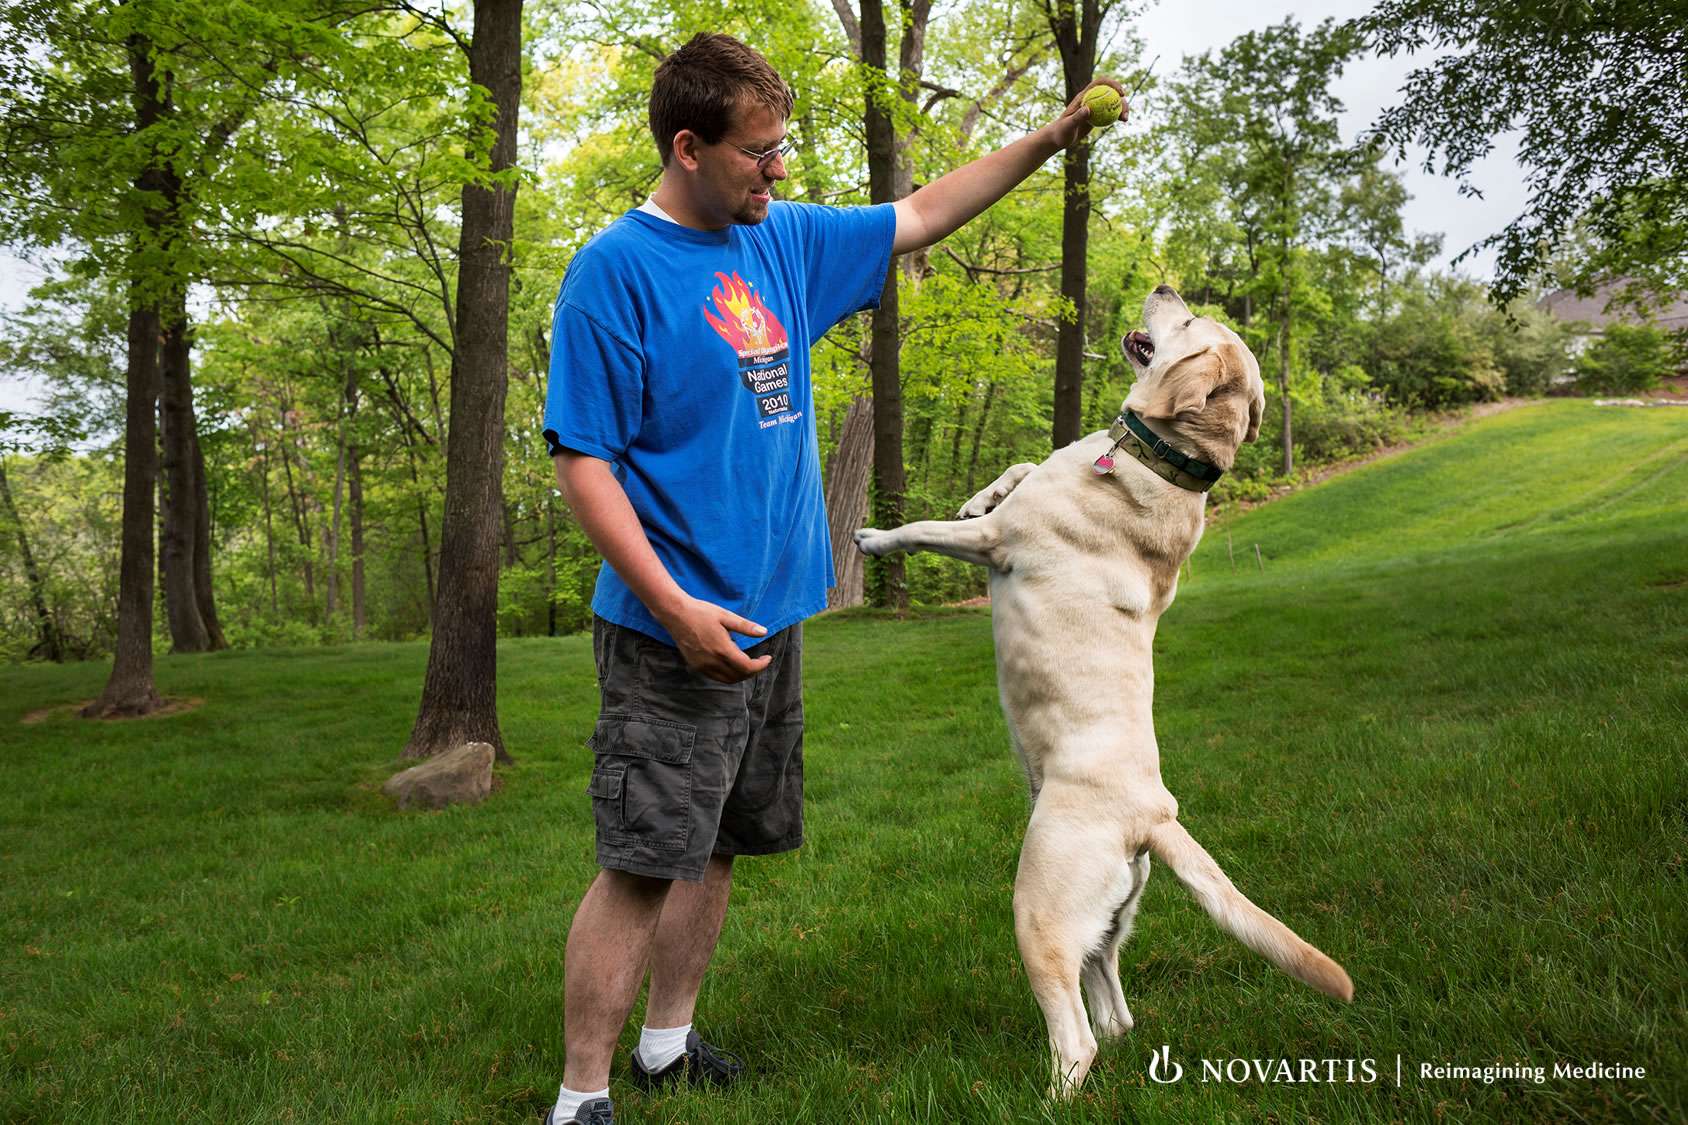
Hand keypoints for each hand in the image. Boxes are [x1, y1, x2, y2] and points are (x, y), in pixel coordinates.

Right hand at [656, 595, 772, 683]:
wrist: (675, 614)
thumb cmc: (701, 612)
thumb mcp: (726, 616)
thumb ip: (745, 626)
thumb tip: (764, 632)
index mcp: (722, 649)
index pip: (747, 667)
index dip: (761, 665)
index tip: (767, 658)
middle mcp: (712, 661)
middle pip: (739, 676)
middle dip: (753, 671)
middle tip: (759, 661)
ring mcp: (702, 666)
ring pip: (727, 679)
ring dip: (740, 674)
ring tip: (747, 663)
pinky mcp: (695, 666)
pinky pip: (716, 676)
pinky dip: (728, 674)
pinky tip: (731, 662)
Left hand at [1046, 77, 1127, 150]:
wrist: (1057, 139)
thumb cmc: (1060, 132)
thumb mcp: (1068, 125)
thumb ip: (1077, 117)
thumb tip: (1088, 109)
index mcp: (1084, 96)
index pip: (1100, 83)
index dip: (1112, 84)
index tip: (1120, 93)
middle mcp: (1090, 99)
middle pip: (1110, 93)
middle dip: (1120, 98)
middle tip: (1124, 109)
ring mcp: (1094, 107)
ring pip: (1112, 103)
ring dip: (1122, 108)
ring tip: (1125, 119)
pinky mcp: (1096, 116)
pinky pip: (1110, 113)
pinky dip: (1117, 115)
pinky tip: (1123, 121)